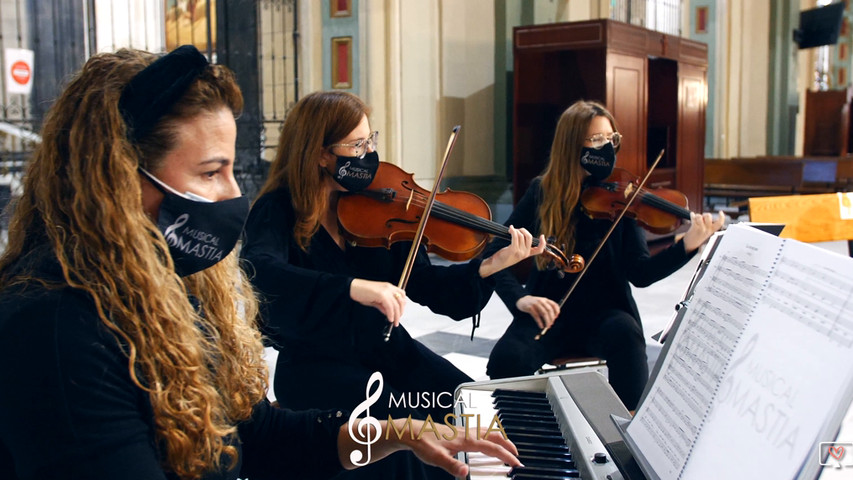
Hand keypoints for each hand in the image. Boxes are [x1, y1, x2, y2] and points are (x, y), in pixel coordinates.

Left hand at [339, 419, 521, 476]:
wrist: (410, 431)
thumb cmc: (422, 443)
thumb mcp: (436, 458)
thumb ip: (452, 465)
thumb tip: (465, 472)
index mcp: (465, 440)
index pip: (492, 447)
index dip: (506, 456)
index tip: (517, 464)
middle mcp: (467, 433)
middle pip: (494, 435)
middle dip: (508, 445)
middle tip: (518, 456)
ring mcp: (463, 431)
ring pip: (487, 431)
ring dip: (500, 439)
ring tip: (507, 448)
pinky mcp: (458, 432)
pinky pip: (480, 432)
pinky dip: (490, 437)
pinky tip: (486, 443)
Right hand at [350, 279, 406, 326]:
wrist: (352, 288)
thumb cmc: (361, 292)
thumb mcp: (375, 300)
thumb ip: (383, 305)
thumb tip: (388, 313)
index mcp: (388, 286)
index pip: (401, 294)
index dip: (403, 304)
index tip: (400, 312)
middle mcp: (389, 287)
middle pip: (400, 301)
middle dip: (400, 312)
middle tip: (397, 320)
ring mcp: (386, 290)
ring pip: (396, 305)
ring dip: (396, 315)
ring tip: (394, 322)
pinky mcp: (382, 295)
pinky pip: (390, 307)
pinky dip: (391, 314)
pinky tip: (389, 319)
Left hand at [479, 226, 546, 277]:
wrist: (496, 264)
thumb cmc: (504, 257)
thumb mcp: (516, 253)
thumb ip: (521, 246)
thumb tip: (522, 233)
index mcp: (527, 254)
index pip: (539, 250)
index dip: (543, 243)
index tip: (542, 236)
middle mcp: (525, 253)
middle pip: (529, 237)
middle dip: (523, 230)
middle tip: (516, 230)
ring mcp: (519, 252)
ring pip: (521, 235)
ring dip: (515, 230)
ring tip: (510, 230)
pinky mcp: (513, 250)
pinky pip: (515, 237)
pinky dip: (513, 231)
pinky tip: (510, 229)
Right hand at [516, 295, 559, 329]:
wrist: (522, 300)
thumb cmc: (533, 303)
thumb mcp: (541, 303)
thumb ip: (547, 308)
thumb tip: (554, 318)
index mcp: (545, 299)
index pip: (554, 304)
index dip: (556, 311)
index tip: (556, 317)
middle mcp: (541, 301)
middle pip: (549, 310)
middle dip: (551, 318)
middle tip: (551, 324)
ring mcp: (535, 304)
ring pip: (544, 313)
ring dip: (547, 321)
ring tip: (547, 326)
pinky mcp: (530, 308)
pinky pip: (536, 316)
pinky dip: (540, 322)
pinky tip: (541, 326)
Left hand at [682, 210, 725, 252]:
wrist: (691, 243)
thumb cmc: (700, 234)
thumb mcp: (707, 231)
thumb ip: (709, 223)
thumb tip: (707, 214)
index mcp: (712, 230)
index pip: (720, 223)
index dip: (722, 217)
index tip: (720, 212)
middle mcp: (707, 229)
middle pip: (708, 216)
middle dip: (705, 214)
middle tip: (703, 218)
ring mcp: (700, 229)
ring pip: (699, 216)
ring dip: (698, 215)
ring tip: (696, 218)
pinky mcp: (694, 228)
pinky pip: (693, 218)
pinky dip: (692, 215)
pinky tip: (692, 214)